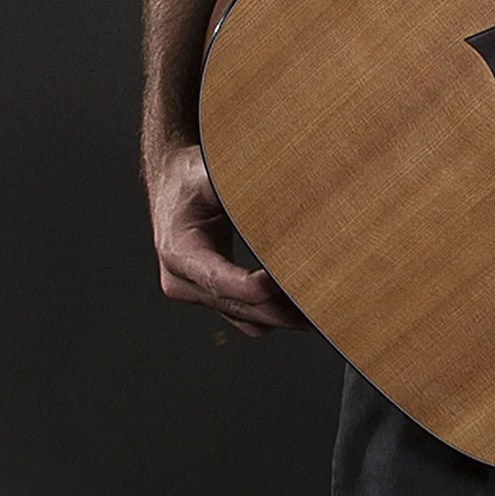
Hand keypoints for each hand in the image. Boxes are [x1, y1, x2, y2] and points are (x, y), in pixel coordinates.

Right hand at [147, 140, 306, 336]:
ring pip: (248, 319)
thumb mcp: (210, 176)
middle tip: (321, 299)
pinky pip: (249, 318)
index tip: (292, 280)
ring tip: (321, 304)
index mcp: (177, 251)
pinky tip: (305, 301)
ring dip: (284, 315)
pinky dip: (276, 312)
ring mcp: (197, 295)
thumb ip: (243, 190)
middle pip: (239, 307)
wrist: (172, 185)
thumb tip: (291, 194)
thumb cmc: (191, 177)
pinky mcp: (214, 298)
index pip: (220, 280)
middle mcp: (183, 281)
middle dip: (281, 307)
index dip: (257, 288)